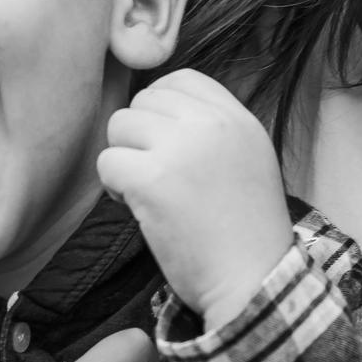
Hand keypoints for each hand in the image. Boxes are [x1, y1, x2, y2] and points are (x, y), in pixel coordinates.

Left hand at [98, 70, 293, 329]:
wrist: (253, 282)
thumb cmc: (245, 233)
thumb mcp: (249, 160)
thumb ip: (212, 129)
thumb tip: (155, 110)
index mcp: (238, 118)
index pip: (180, 79)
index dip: (160, 109)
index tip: (165, 144)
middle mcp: (212, 125)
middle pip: (144, 100)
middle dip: (139, 136)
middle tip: (156, 175)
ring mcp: (182, 149)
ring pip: (119, 126)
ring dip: (125, 160)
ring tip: (148, 193)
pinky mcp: (153, 181)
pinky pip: (108, 162)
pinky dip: (115, 188)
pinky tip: (139, 209)